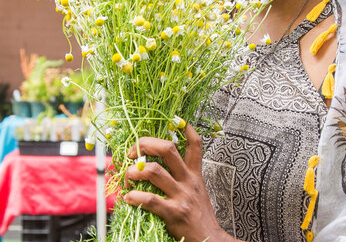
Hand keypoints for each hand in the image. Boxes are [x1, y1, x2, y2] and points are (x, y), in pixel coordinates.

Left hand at [124, 124, 229, 241]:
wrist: (210, 239)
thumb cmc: (199, 217)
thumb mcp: (197, 192)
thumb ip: (182, 180)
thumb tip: (155, 170)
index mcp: (194, 175)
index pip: (195, 145)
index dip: (187, 130)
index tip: (176, 121)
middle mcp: (188, 181)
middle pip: (168, 149)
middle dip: (145, 144)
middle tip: (132, 152)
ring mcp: (181, 196)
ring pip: (154, 171)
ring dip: (134, 172)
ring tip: (127, 178)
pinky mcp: (174, 213)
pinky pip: (150, 200)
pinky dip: (134, 197)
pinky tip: (128, 199)